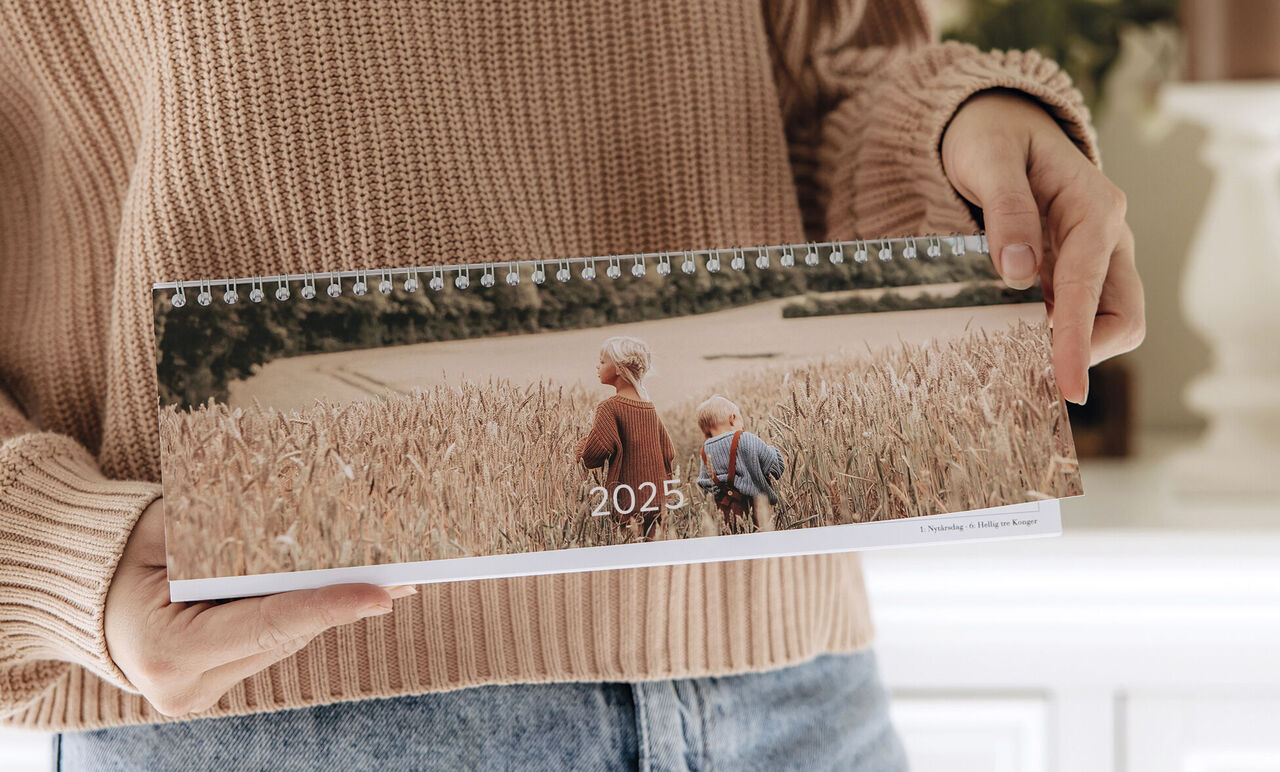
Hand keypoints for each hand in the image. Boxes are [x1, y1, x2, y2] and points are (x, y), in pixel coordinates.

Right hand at [105, 499, 416, 716]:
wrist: (80, 595)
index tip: (382, 594)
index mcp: (168, 651)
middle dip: (341, 600)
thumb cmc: (119, 551)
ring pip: (285, 641)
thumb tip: (302, 521)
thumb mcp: (163, 529)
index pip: (268, 624)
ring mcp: (198, 694)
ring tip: (389, 578)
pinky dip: (301, 614)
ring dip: (328, 608)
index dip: (328, 606)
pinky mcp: (212, 687)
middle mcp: (185, 686)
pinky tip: (348, 590)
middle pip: (286, 634)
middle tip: (405, 573)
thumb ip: (224, 532)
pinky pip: (270, 643)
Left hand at [940, 89, 1145, 403]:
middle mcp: (1107, 237)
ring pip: (1103, 323)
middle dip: (1083, 353)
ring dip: (1064, 347)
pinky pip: (1073, 315)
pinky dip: (1047, 335)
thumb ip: (1006, 211)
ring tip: (1008, 356)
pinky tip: (1007, 339)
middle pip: (1122, 319)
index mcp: (1095, 208)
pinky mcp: (1072, 271)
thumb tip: (1019, 273)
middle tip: (1025, 374)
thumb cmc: (991, 137)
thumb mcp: (988, 160)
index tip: (1067, 387)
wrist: (992, 123)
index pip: (1091, 288)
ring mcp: (1094, 257)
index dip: (1076, 342)